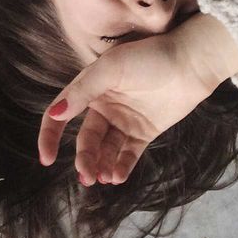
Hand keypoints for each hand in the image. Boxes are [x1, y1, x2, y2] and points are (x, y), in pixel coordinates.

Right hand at [37, 14, 235, 185]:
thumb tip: (54, 113)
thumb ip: (82, 91)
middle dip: (84, 159)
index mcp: (90, 88)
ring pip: (105, 150)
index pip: (61, 114)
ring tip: (104, 178)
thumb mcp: (110, 69)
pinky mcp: (144, 132)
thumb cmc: (148, 59)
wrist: (190, 64)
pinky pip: (127, 154)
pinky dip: (120, 167)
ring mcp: (124, 120)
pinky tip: (117, 176)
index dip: (50, 136)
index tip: (47, 159)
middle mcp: (104, 106)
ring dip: (101, 166)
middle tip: (88, 176)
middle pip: (86, 139)